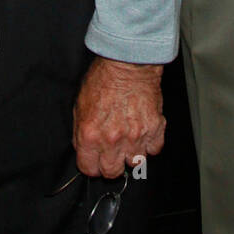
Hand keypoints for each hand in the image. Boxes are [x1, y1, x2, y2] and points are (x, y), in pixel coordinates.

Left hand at [73, 56, 165, 178]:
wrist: (129, 62)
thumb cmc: (104, 77)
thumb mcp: (80, 104)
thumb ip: (81, 132)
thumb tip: (84, 147)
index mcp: (90, 134)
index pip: (89, 169)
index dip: (91, 165)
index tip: (95, 160)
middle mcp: (112, 140)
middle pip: (112, 172)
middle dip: (111, 164)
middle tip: (112, 152)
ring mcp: (135, 136)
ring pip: (135, 163)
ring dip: (131, 154)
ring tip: (129, 140)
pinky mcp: (154, 128)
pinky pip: (154, 149)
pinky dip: (150, 144)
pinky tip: (143, 133)